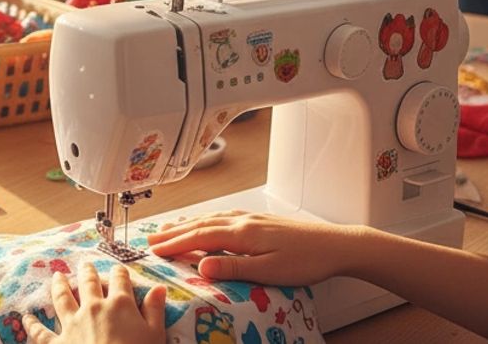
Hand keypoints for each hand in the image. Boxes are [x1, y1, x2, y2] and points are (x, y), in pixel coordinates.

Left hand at [21, 263, 165, 343]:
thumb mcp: (155, 334)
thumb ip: (155, 310)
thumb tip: (159, 288)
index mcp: (119, 304)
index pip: (120, 280)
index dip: (120, 273)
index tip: (119, 269)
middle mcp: (93, 308)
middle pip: (89, 283)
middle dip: (88, 272)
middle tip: (85, 265)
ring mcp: (73, 324)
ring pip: (62, 298)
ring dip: (59, 286)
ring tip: (57, 276)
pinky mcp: (57, 343)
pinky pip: (41, 333)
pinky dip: (32, 325)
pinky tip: (26, 318)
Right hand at [146, 211, 369, 285]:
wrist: (337, 244)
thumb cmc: (307, 260)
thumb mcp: (269, 271)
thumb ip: (234, 267)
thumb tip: (201, 266)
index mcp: (242, 233)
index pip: (199, 236)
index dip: (174, 243)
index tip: (154, 249)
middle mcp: (244, 220)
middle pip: (200, 224)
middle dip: (173, 231)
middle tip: (151, 238)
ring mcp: (252, 218)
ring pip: (211, 218)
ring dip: (187, 223)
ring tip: (169, 228)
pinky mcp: (261, 220)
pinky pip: (223, 216)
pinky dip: (206, 219)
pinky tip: (206, 222)